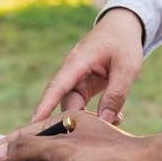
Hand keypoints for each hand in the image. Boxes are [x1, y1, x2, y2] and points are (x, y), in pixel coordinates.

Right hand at [31, 8, 144, 125]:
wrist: (122, 26)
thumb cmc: (123, 42)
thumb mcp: (127, 67)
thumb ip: (116, 94)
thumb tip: (105, 121)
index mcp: (77, 62)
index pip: (56, 88)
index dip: (44, 107)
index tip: (34, 124)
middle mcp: (71, 73)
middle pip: (65, 103)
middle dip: (76, 121)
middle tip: (98, 134)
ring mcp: (76, 80)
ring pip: (75, 107)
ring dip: (91, 118)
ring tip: (116, 121)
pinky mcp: (83, 86)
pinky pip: (83, 106)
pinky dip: (96, 113)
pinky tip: (115, 116)